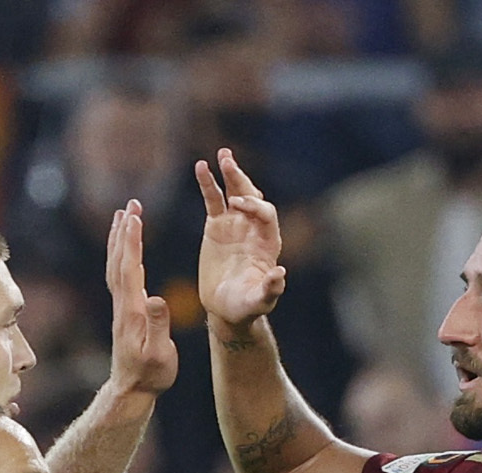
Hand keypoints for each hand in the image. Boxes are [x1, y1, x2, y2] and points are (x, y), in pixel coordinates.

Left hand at [105, 200, 177, 395]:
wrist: (132, 390)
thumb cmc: (151, 375)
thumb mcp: (160, 354)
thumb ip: (159, 326)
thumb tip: (156, 297)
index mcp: (133, 310)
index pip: (130, 268)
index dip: (131, 241)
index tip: (134, 215)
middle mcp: (123, 305)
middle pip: (119, 260)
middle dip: (124, 230)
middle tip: (130, 204)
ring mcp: (121, 308)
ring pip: (116, 265)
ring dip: (119, 239)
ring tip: (124, 216)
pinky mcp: (124, 312)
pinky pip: (119, 276)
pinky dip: (121, 255)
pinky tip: (126, 248)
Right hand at [194, 148, 286, 325]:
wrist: (226, 309)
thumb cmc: (245, 307)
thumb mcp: (258, 302)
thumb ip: (270, 289)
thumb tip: (280, 273)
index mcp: (268, 243)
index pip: (266, 214)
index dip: (254, 206)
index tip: (237, 205)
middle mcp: (253, 229)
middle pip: (252, 195)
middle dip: (242, 180)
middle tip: (228, 162)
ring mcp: (235, 225)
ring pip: (234, 191)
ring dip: (229, 173)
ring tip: (222, 154)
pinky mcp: (216, 226)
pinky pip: (213, 200)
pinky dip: (208, 183)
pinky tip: (201, 167)